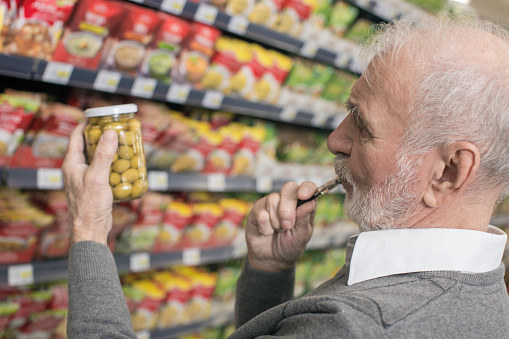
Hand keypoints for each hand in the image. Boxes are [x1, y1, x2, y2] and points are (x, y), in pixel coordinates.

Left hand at [62, 122, 117, 244]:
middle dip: (102, 137)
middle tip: (117, 129)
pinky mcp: (95, 187)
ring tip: (124, 145)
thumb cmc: (89, 205)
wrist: (90, 229)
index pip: (76, 137)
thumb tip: (110, 133)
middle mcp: (77, 169)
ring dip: (110, 151)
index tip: (99, 116)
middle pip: (88, 146)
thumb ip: (103, 155)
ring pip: (98, 159)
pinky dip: (114, 165)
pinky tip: (125, 166)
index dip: (87, 125)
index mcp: (71, 163)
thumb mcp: (98, 177)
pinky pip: (104, 171)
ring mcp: (85, 178)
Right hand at [245, 181, 316, 271]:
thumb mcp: (302, 235)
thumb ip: (304, 218)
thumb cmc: (290, 246)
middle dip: (288, 208)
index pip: (307, 187)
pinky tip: (266, 232)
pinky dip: (265, 227)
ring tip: (277, 231)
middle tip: (287, 225)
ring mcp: (271, 203)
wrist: (271, 260)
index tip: (304, 195)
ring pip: (273, 199)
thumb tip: (311, 202)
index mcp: (303, 204)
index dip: (306, 188)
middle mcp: (287, 200)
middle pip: (289, 188)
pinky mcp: (257, 209)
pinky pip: (261, 212)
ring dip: (276, 221)